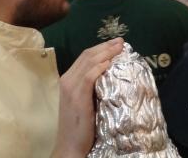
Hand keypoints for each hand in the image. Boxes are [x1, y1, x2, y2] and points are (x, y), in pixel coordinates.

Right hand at [52, 38, 123, 157]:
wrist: (70, 145)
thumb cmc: (80, 126)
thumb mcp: (85, 101)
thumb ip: (92, 87)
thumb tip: (110, 74)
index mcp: (68, 79)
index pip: (85, 57)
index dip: (101, 48)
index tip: (116, 44)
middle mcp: (67, 79)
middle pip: (87, 55)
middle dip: (105, 46)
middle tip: (120, 41)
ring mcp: (71, 87)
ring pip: (88, 62)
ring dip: (106, 52)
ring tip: (119, 48)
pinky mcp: (77, 96)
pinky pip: (89, 76)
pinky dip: (99, 67)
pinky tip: (109, 63)